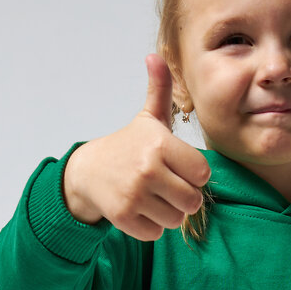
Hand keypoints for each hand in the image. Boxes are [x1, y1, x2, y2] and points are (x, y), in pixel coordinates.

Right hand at [61, 54, 211, 240]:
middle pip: (192, 201)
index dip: (194, 175)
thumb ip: (160, 90)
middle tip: (169, 189)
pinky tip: (141, 210)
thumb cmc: (128, 146)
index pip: (202, 174)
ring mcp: (134, 194)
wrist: (88, 170)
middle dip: (185, 199)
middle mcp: (148, 169)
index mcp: (160, 144)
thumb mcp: (147, 118)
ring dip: (169, 214)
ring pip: (175, 220)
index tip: (180, 170)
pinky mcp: (123, 217)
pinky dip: (151, 227)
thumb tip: (155, 55)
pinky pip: (155, 233)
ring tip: (155, 199)